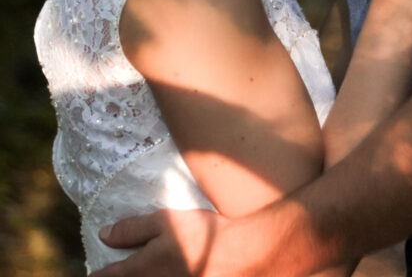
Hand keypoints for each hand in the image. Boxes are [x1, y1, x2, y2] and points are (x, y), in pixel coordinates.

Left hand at [93, 209, 227, 276]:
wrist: (240, 257)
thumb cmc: (200, 235)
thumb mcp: (165, 221)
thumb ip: (133, 229)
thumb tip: (103, 235)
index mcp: (141, 269)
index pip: (110, 276)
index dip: (98, 275)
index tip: (91, 275)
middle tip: (105, 275)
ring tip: (136, 274)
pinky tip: (163, 274)